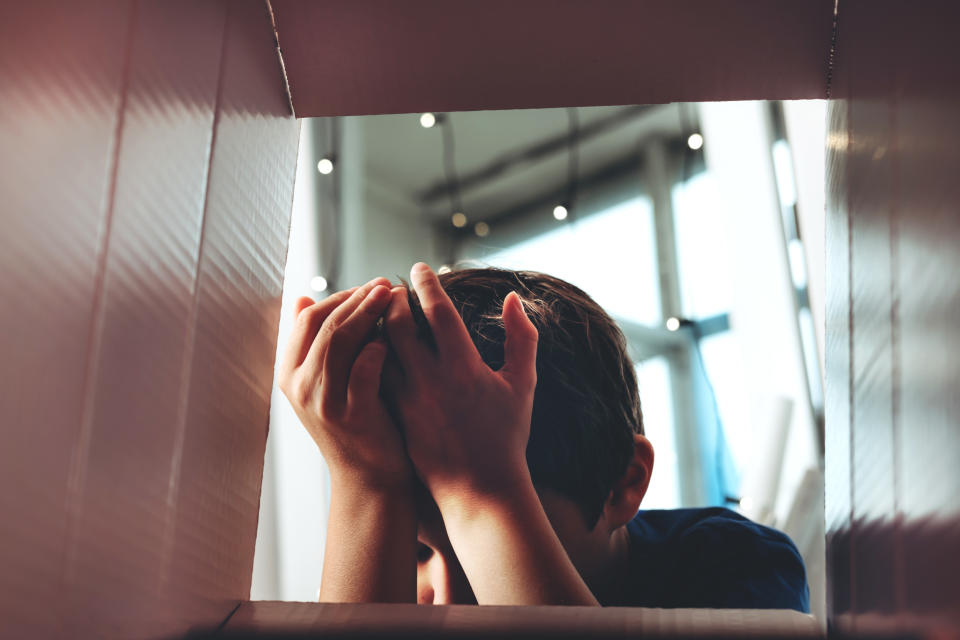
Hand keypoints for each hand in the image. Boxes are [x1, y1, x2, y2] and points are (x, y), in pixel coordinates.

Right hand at [277, 277, 411, 487]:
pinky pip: (363, 370)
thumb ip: (318, 343)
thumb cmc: (357, 423)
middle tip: (384, 283)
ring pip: (340, 341)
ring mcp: (323, 403)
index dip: (338, 296)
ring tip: (392, 296)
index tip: (367, 285)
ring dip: (368, 313)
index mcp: (289, 375)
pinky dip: (377, 348)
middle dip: (356, 298)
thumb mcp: (328, 382)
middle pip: (324, 324)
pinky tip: (394, 337)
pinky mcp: (352, 416)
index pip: (307, 318)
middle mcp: (299, 388)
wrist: (370, 478)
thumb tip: (302, 297)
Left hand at [382, 263, 538, 506]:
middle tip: (391, 288)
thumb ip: (522, 337)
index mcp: (464, 366)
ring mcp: (408, 400)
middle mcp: (431, 379)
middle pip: (397, 323)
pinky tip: (372, 348)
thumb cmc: (506, 436)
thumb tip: (513, 298)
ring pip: (378, 349)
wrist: (480, 489)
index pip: (437, 309)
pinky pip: (373, 377)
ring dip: (375, 327)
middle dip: (390, 299)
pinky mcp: (394, 417)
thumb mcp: (523, 384)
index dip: (426, 283)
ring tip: (377, 314)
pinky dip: (370, 357)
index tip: (420, 268)